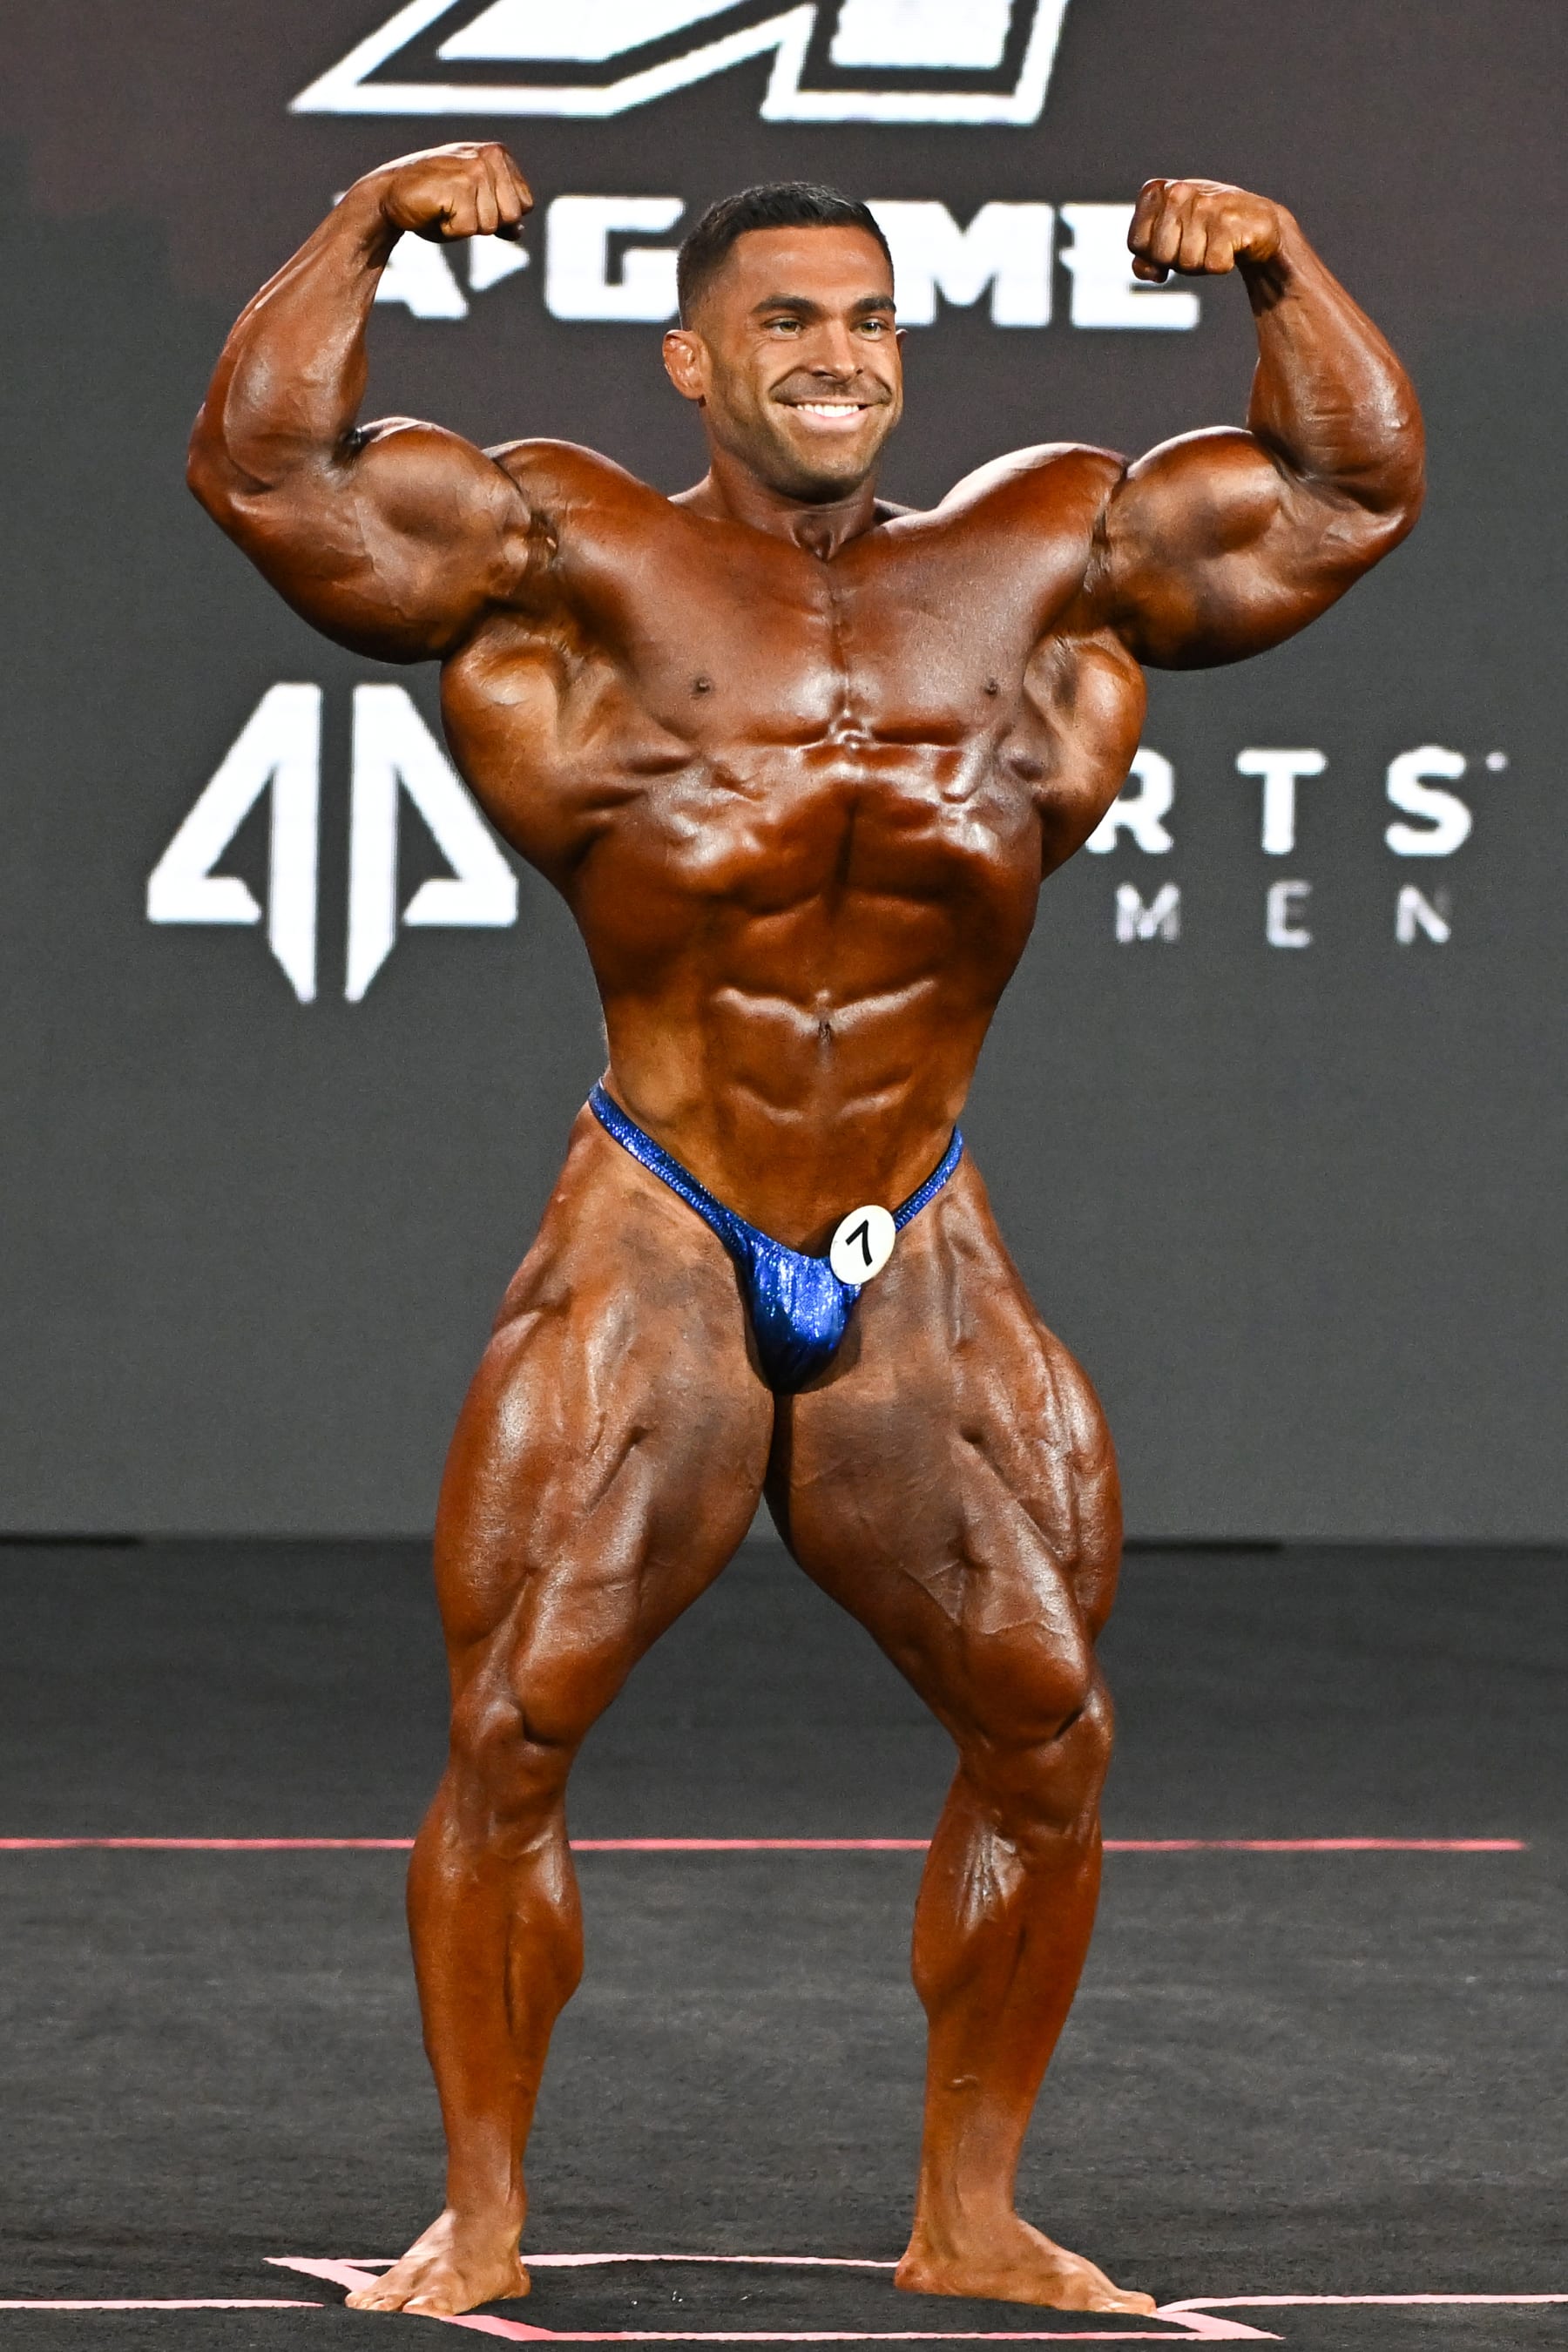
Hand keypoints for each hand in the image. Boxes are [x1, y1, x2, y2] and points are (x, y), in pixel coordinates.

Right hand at [361, 142, 532, 243]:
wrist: (389, 194)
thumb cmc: (431, 200)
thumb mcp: (471, 205)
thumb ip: (498, 214)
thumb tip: (519, 231)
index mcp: (498, 154)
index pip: (525, 205)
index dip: (500, 217)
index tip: (473, 204)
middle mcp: (489, 155)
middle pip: (513, 216)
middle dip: (485, 223)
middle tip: (457, 207)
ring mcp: (474, 169)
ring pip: (491, 225)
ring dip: (465, 226)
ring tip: (444, 207)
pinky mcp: (458, 186)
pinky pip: (468, 230)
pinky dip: (449, 230)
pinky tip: (435, 210)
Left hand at [1128, 179, 1289, 281]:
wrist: (1255, 222)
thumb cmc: (1205, 231)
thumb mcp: (1169, 238)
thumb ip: (1145, 257)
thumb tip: (1150, 272)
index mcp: (1157, 192)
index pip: (1136, 243)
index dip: (1153, 255)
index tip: (1173, 242)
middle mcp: (1178, 191)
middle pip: (1160, 256)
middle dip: (1177, 261)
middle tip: (1198, 243)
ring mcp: (1204, 205)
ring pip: (1187, 263)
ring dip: (1201, 264)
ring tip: (1214, 242)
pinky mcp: (1229, 222)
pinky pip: (1212, 266)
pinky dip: (1222, 265)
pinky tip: (1230, 245)